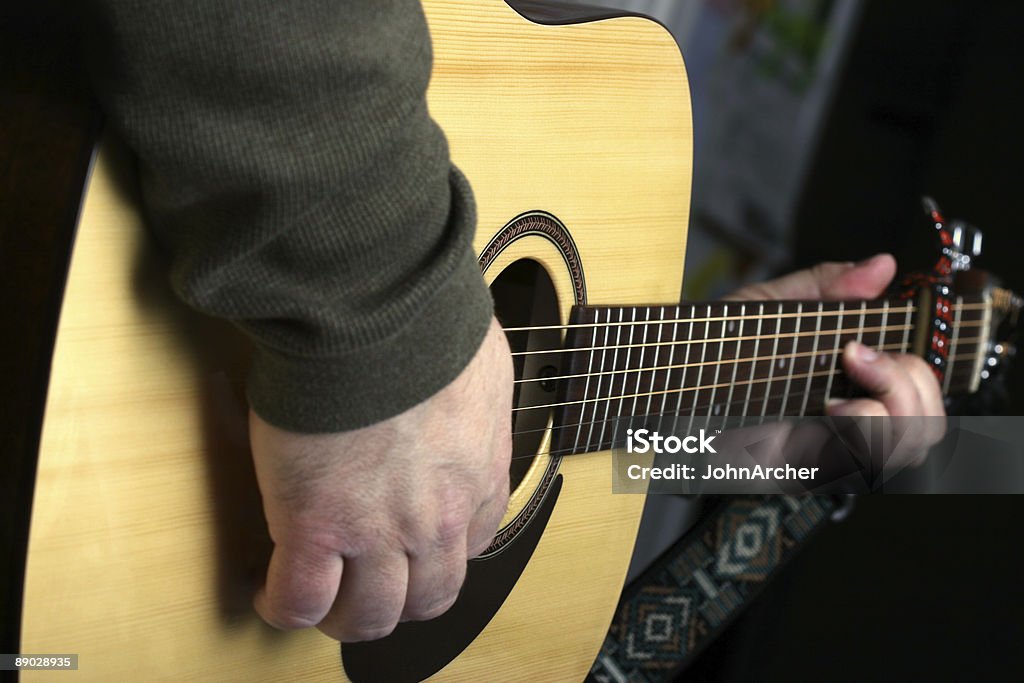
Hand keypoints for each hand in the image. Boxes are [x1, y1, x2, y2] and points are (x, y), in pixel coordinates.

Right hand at [250, 316, 511, 640]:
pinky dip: (286, 608)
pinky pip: (301, 600)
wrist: (375, 312)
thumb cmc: (425, 322)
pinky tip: (272, 593)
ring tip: (319, 602)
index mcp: (479, 475)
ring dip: (345, 617)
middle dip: (399, 601)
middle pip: (429, 598)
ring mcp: (380, 530)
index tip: (412, 547)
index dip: (436, 553)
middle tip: (368, 589)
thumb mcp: (479, 366)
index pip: (471, 544)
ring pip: (370, 615)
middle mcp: (439, 515)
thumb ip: (475, 396)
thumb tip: (464, 384)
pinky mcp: (317, 525)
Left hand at [727, 254, 944, 460]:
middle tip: (856, 363)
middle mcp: (847, 420)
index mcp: (848, 381)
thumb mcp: (768, 306)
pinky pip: (857, 468)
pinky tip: (822, 417)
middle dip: (909, 389)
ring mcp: (829, 451)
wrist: (655, 381)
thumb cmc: (707, 348)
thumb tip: (882, 264)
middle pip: (927, 427)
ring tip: (837, 401)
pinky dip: (852, 439)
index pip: (923, 394)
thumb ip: (826, 286)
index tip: (863, 349)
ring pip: (906, 451)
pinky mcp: (804, 473)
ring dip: (885, 417)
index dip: (919, 376)